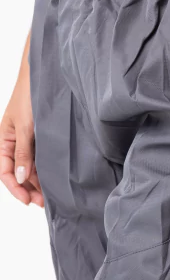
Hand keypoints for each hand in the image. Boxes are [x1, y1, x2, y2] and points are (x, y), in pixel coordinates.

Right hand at [0, 60, 43, 206]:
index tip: (27, 200)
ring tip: (50, 196)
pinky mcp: (41, 138)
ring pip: (30, 167)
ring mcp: (28, 141)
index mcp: (3, 140)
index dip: (14, 188)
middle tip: (44, 203)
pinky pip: (40, 158)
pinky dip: (44, 170)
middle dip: (28, 189)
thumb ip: (23, 152)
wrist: (46, 77)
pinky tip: (53, 179)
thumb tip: (20, 178)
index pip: (4, 171)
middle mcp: (14, 143)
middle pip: (18, 173)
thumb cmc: (30, 97)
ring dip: (37, 182)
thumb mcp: (26, 127)